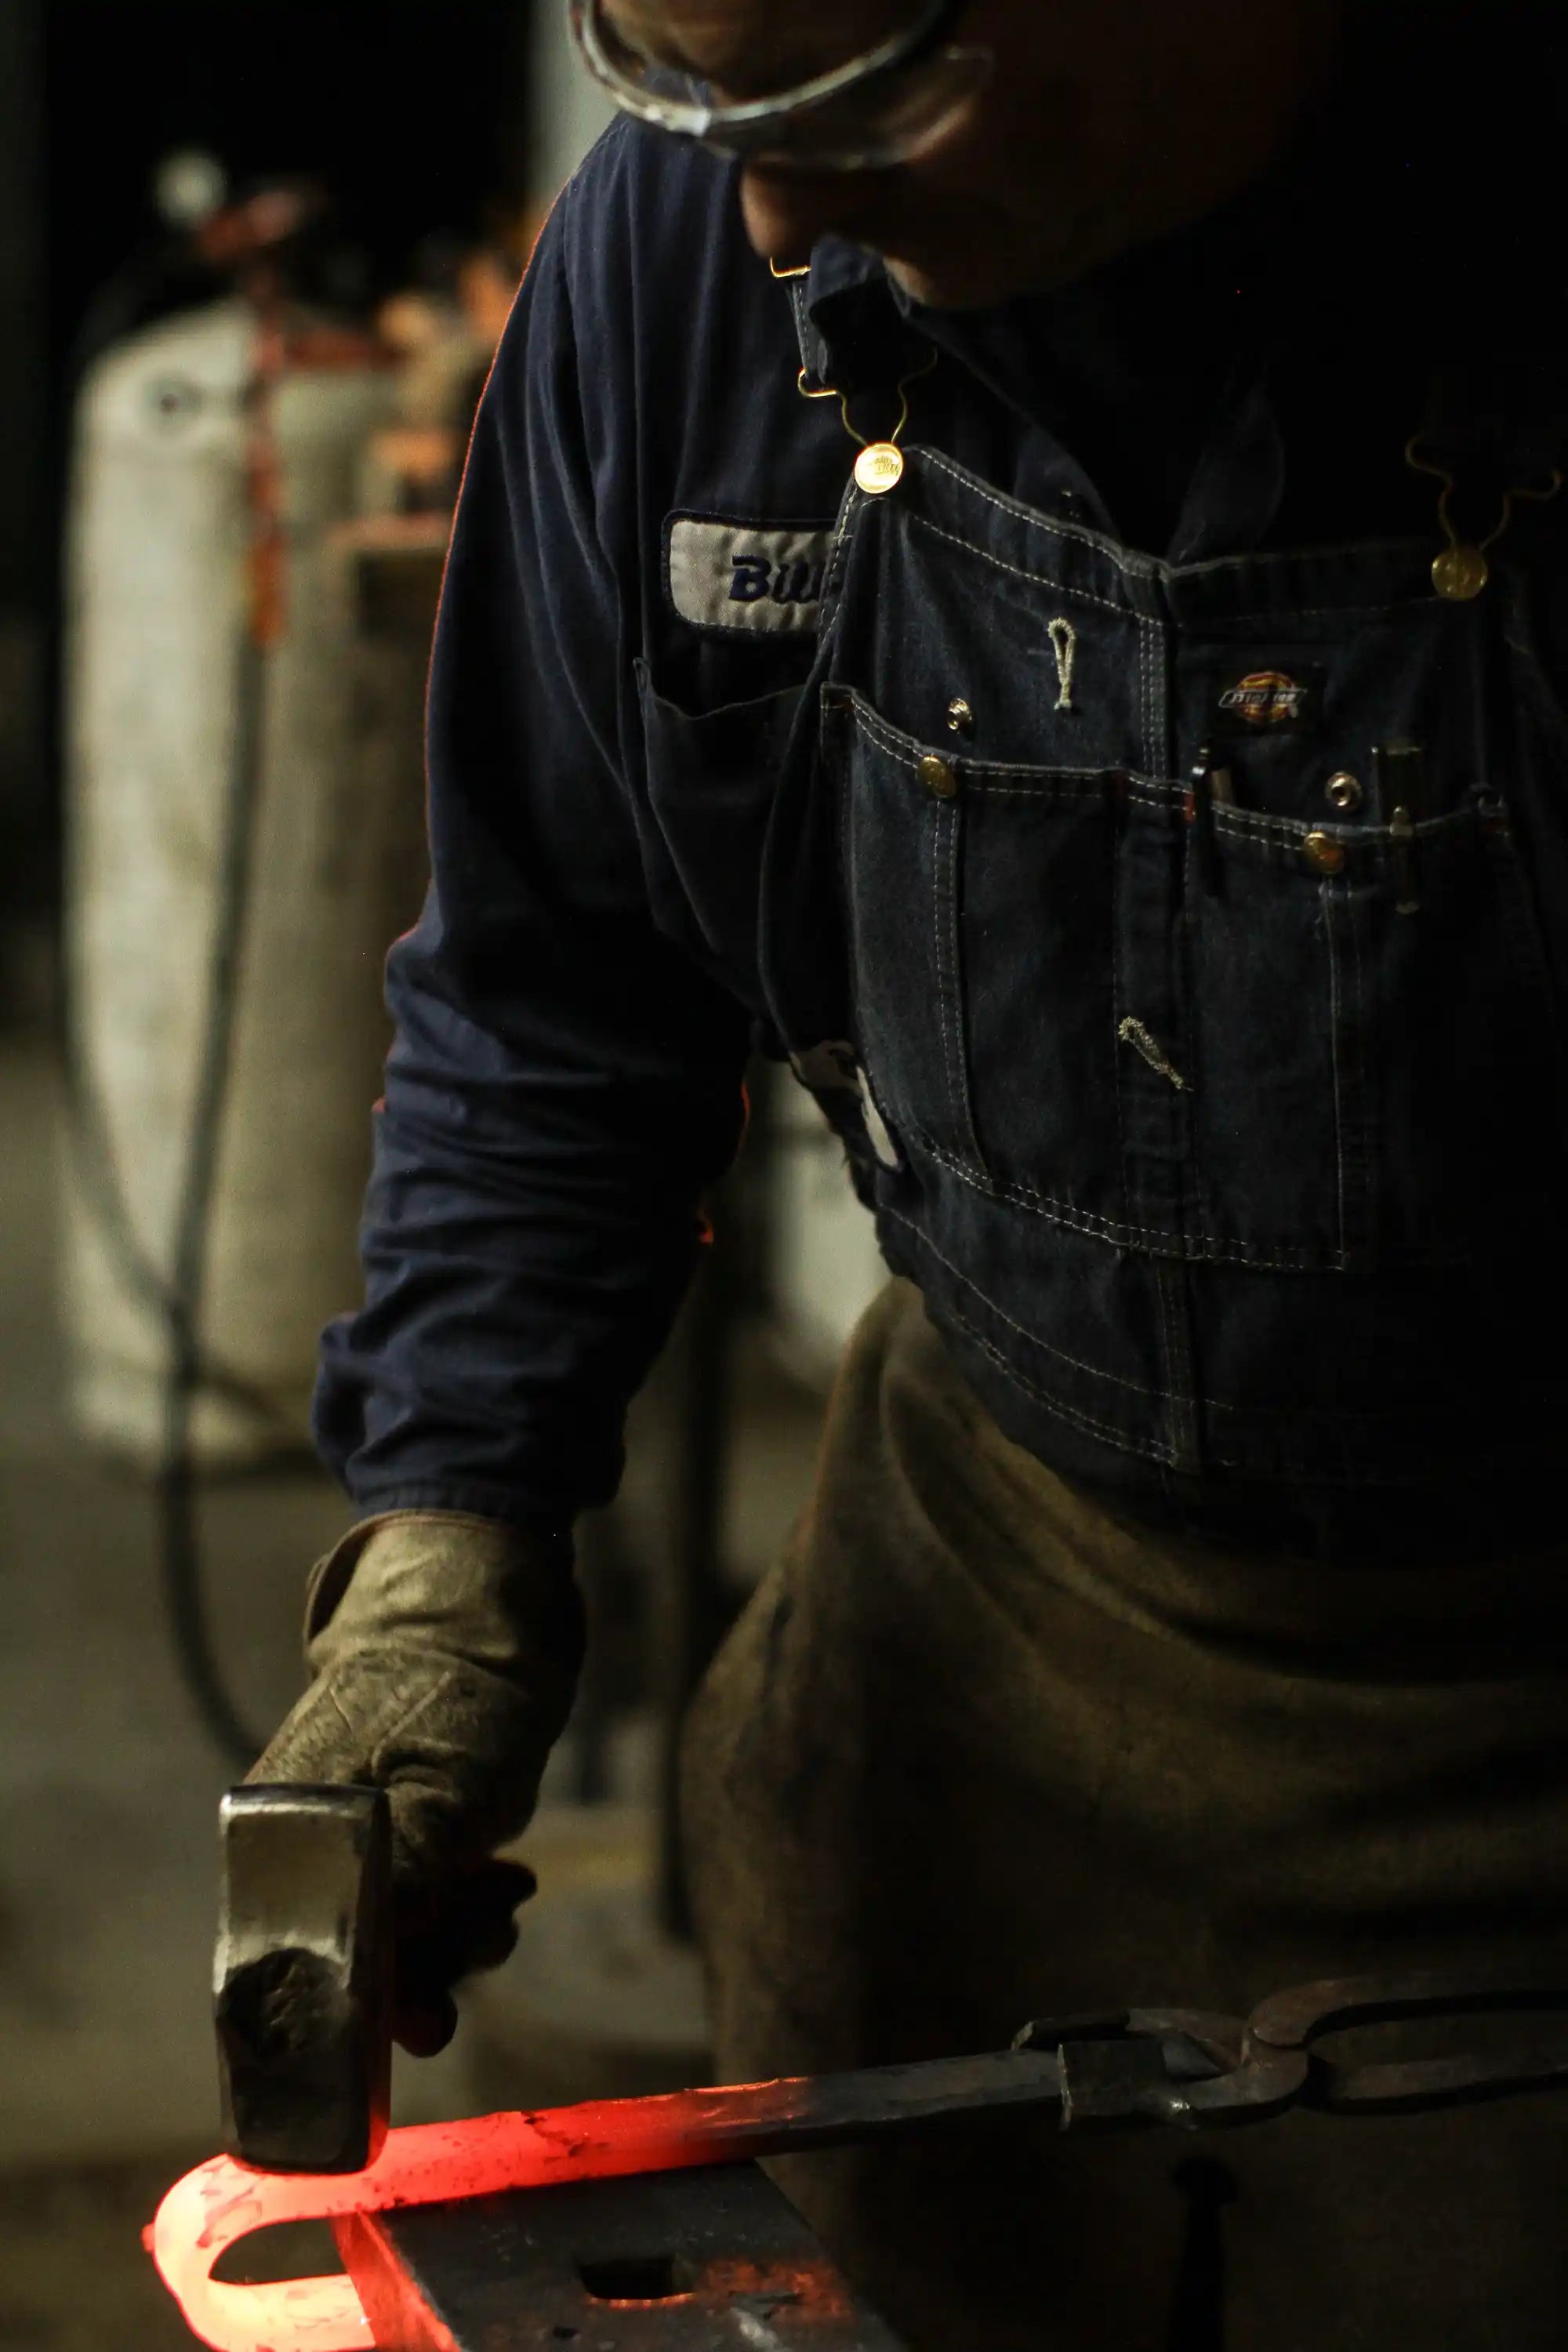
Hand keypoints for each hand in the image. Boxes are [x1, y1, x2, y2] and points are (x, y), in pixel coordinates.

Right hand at [249, 1511, 583, 2053]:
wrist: (482, 1611)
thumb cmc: (456, 1695)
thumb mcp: (439, 1799)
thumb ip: (403, 1890)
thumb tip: (383, 1983)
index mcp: (282, 1832)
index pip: (290, 1960)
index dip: (354, 2006)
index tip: (418, 2027)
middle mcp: (302, 1840)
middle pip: (349, 1953)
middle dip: (426, 1968)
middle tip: (486, 1948)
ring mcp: (352, 1833)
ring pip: (399, 1929)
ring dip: (459, 1935)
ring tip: (506, 1895)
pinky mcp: (398, 1826)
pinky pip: (425, 1894)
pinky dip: (467, 1902)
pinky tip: (507, 1881)